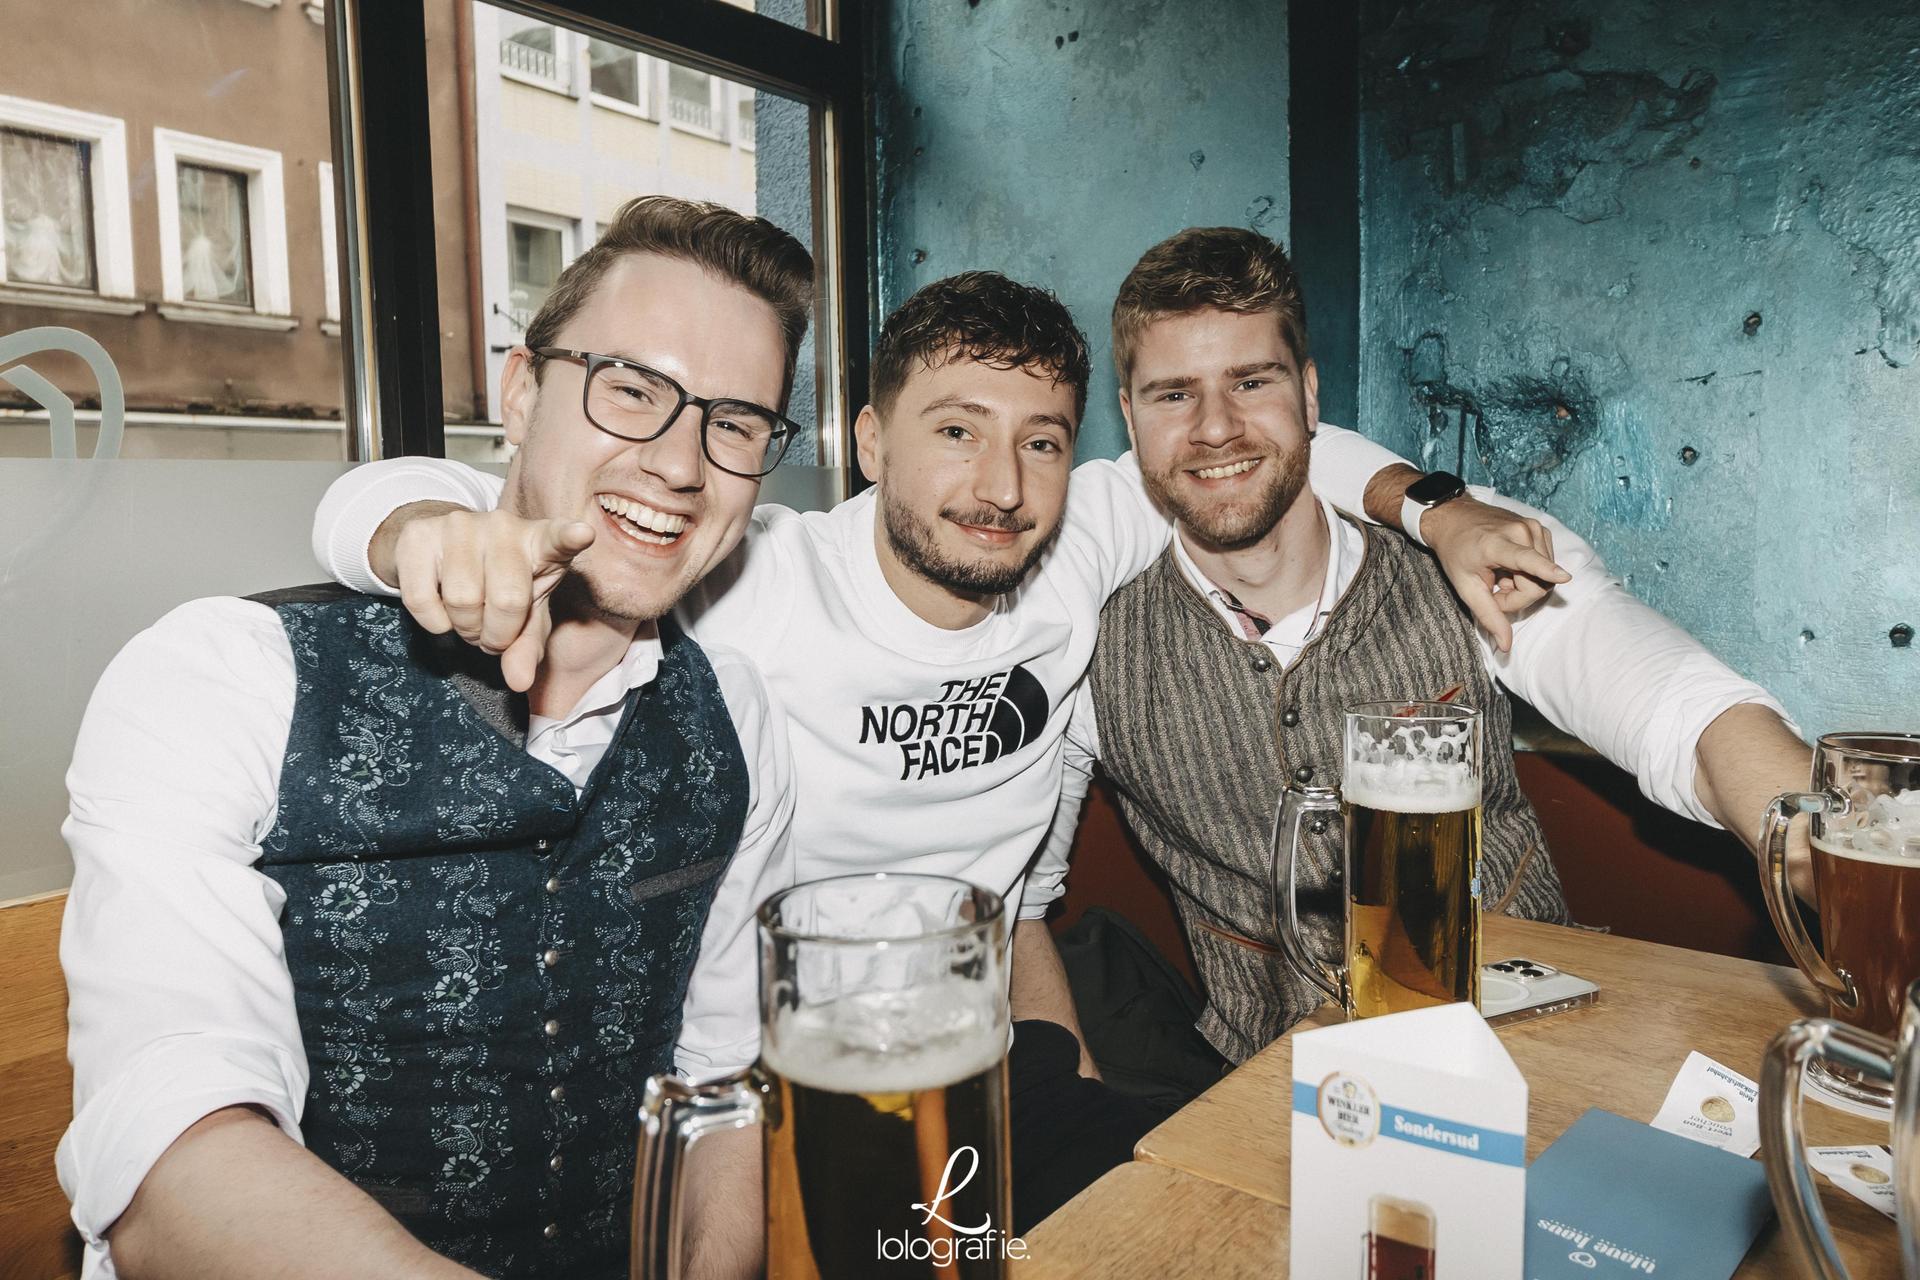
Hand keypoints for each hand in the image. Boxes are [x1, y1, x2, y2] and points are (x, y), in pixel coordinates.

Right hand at [377, 502, 595, 690]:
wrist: (443, 549)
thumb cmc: (498, 583)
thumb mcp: (524, 615)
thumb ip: (528, 646)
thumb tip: (519, 681)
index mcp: (540, 542)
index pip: (558, 539)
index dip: (570, 537)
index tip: (583, 533)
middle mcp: (502, 525)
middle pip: (507, 600)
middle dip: (498, 634)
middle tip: (492, 631)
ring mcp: (459, 524)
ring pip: (462, 600)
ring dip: (465, 628)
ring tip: (470, 618)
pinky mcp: (419, 534)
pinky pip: (422, 599)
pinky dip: (433, 621)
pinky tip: (441, 609)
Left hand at [1419, 497, 1569, 652]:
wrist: (1454, 517)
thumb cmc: (1456, 551)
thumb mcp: (1465, 587)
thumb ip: (1488, 615)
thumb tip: (1506, 646)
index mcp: (1496, 544)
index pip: (1526, 560)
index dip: (1546, 570)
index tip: (1565, 577)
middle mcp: (1520, 532)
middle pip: (1537, 585)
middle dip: (1517, 597)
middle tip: (1494, 590)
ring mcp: (1533, 528)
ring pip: (1544, 578)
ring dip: (1523, 585)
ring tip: (1500, 575)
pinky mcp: (1541, 529)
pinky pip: (1545, 565)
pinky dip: (1529, 573)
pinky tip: (1509, 567)